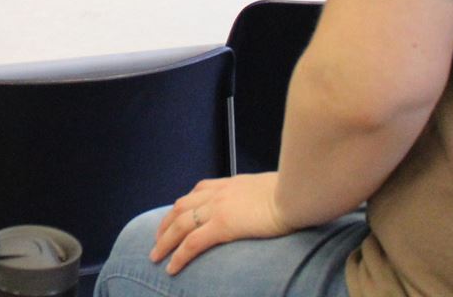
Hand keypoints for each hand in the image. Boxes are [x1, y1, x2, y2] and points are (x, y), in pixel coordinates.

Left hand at [149, 173, 292, 275]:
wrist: (297, 193)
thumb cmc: (296, 192)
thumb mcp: (275, 188)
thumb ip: (265, 195)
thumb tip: (271, 202)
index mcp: (232, 183)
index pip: (200, 189)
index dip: (186, 203)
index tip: (178, 214)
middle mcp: (219, 193)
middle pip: (182, 206)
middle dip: (167, 223)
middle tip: (157, 238)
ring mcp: (218, 208)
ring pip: (180, 224)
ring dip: (165, 241)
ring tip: (155, 257)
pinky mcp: (222, 225)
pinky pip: (192, 243)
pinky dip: (179, 255)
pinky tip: (171, 268)